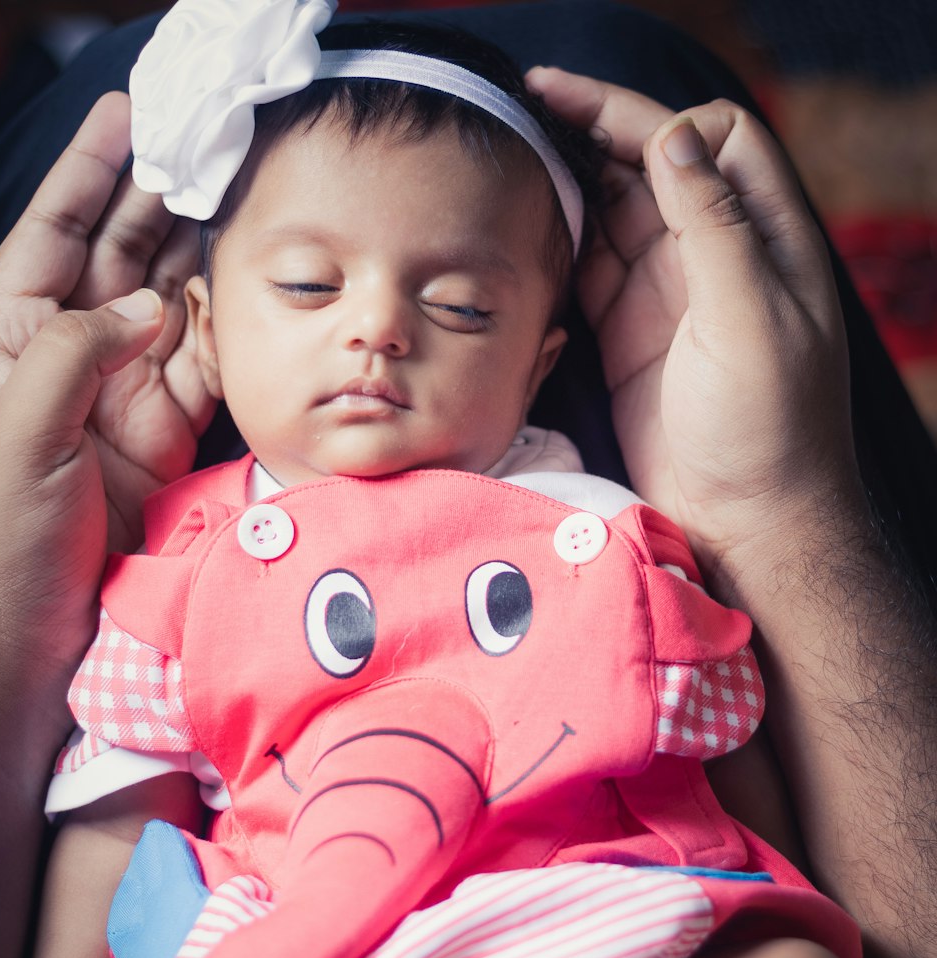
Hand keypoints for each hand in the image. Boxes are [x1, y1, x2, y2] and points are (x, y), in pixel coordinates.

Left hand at [0, 91, 214, 669]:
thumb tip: (148, 301)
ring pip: (170, 310)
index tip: (128, 116)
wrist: (26, 638)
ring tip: (247, 207)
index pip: (53, 235)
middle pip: (119, 258)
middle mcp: (71, 361)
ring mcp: (122, 401)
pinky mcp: (166, 442)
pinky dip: (229, 337)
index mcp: (15, 343)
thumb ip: (78, 351)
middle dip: (160, 201)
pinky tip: (254, 298)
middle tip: (211, 149)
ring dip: (204, 260)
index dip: (88, 173)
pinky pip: (204, 374)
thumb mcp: (16, 431)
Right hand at [527, 70, 860, 571]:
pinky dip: (559, 247)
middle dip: (598, 131)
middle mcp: (716, 256)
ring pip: (616, 213)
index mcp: (763, 237)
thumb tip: (674, 138)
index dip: (658, 120)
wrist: (744, 524)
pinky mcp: (629, 337)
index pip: (717, 137)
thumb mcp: (749, 319)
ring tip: (512, 163)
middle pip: (656, 164)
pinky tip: (522, 232)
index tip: (595, 124)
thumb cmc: (768, 431)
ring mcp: (669, 296)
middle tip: (526, 110)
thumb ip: (714, 224)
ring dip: (572, 185)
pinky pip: (589, 271)